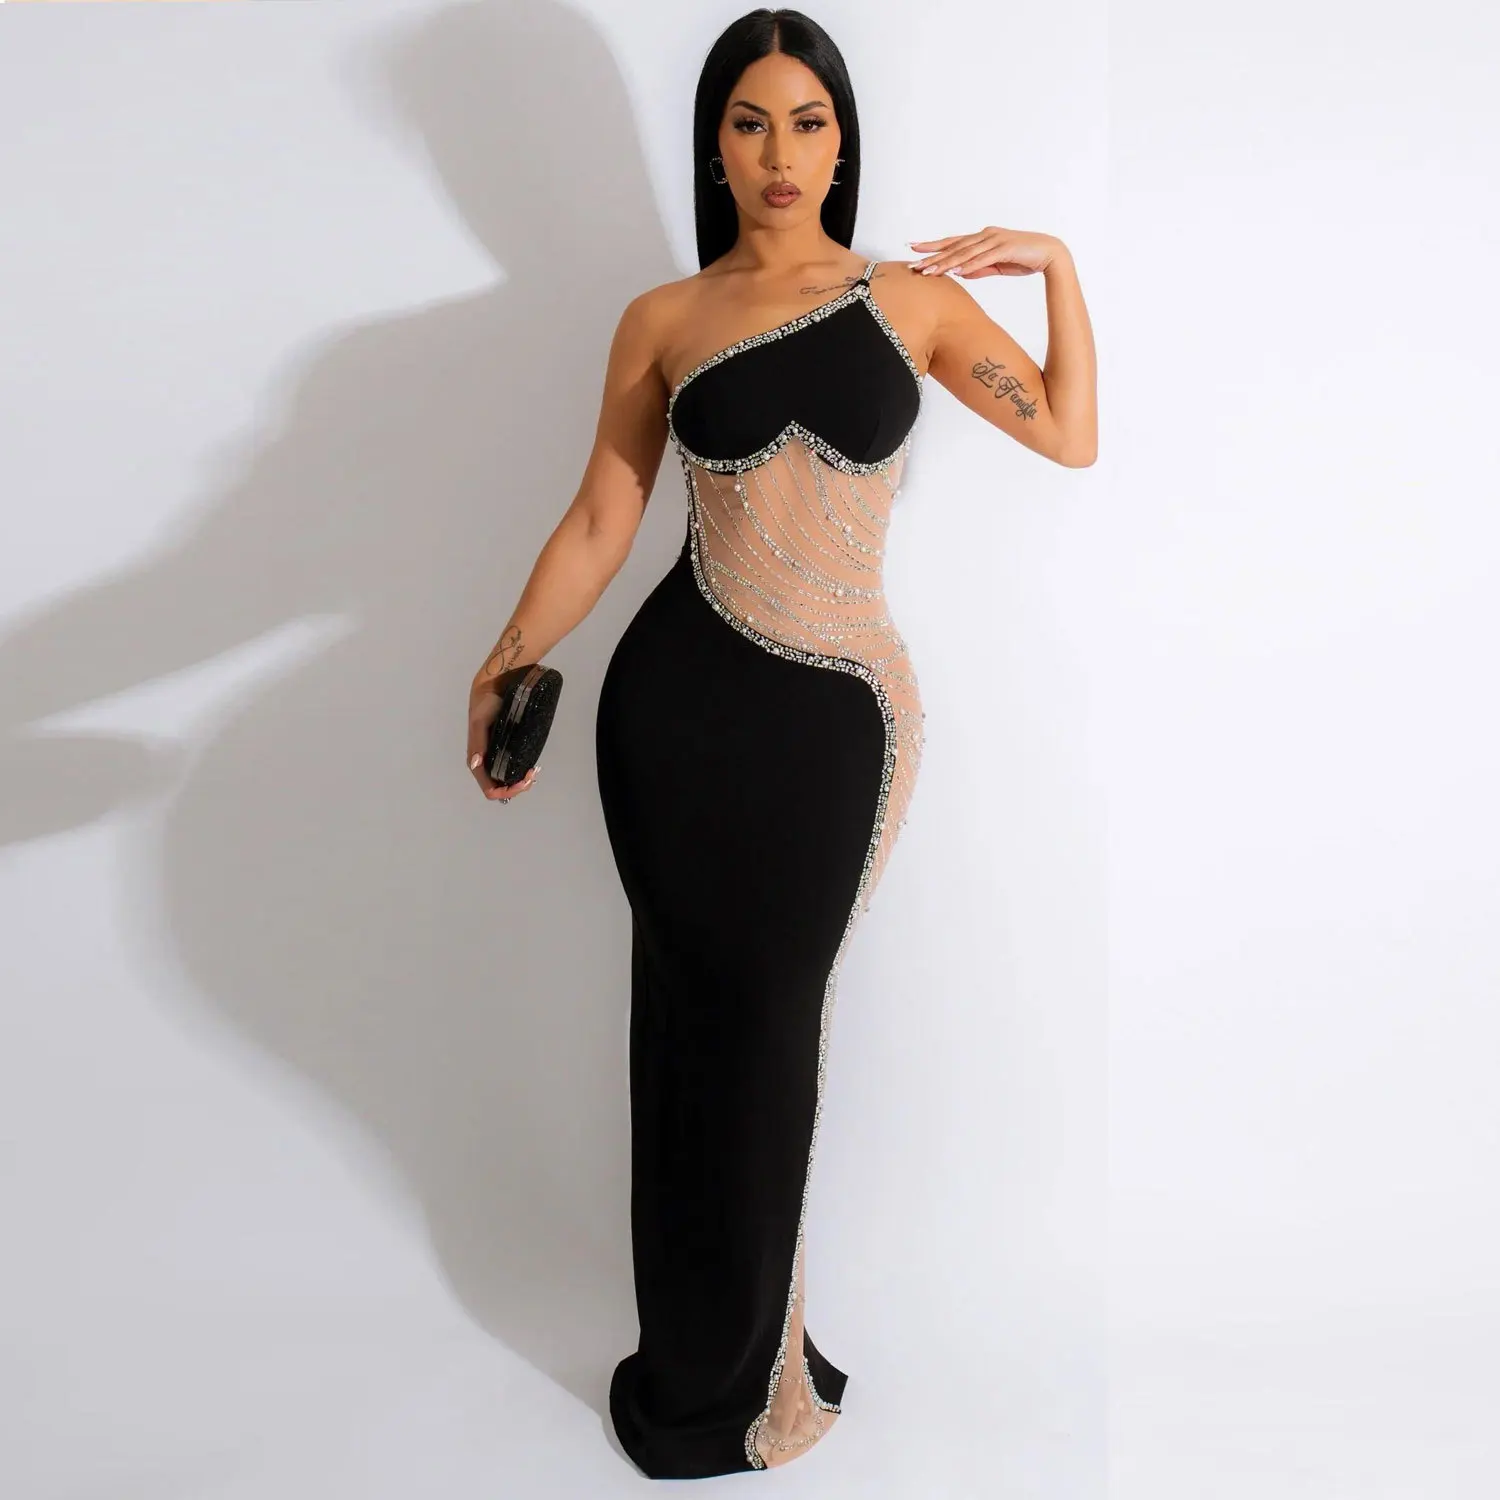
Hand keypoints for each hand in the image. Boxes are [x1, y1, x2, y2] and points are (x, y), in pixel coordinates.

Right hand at [468, 667, 540, 802]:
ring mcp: (497, 757)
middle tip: (533, 775)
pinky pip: (513, 769)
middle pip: (501, 788)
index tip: (523, 781)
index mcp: (477, 760)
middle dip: (517, 788)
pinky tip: (532, 767)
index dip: (506, 791)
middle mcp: (486, 762)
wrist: (493, 687)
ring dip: (521, 782)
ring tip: (534, 772)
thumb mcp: (480, 722)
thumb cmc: (485, 704)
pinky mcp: (507, 749)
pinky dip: (523, 773)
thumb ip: (478, 743)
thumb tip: (476, 764)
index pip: (490, 789)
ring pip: (507, 781)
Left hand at [907, 226, 1063, 278]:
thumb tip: (961, 273)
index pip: (953, 242)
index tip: (914, 250)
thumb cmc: (1023, 258)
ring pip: (965, 252)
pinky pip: (984, 258)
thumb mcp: (996, 266)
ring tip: (929, 271)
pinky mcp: (1005, 248)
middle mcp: (985, 235)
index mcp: (982, 238)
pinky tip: (957, 272)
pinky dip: (970, 265)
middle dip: (932, 256)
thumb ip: (979, 268)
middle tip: (913, 265)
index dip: (933, 246)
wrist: (1049, 253)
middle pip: (954, 247)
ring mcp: (995, 240)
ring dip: (946, 263)